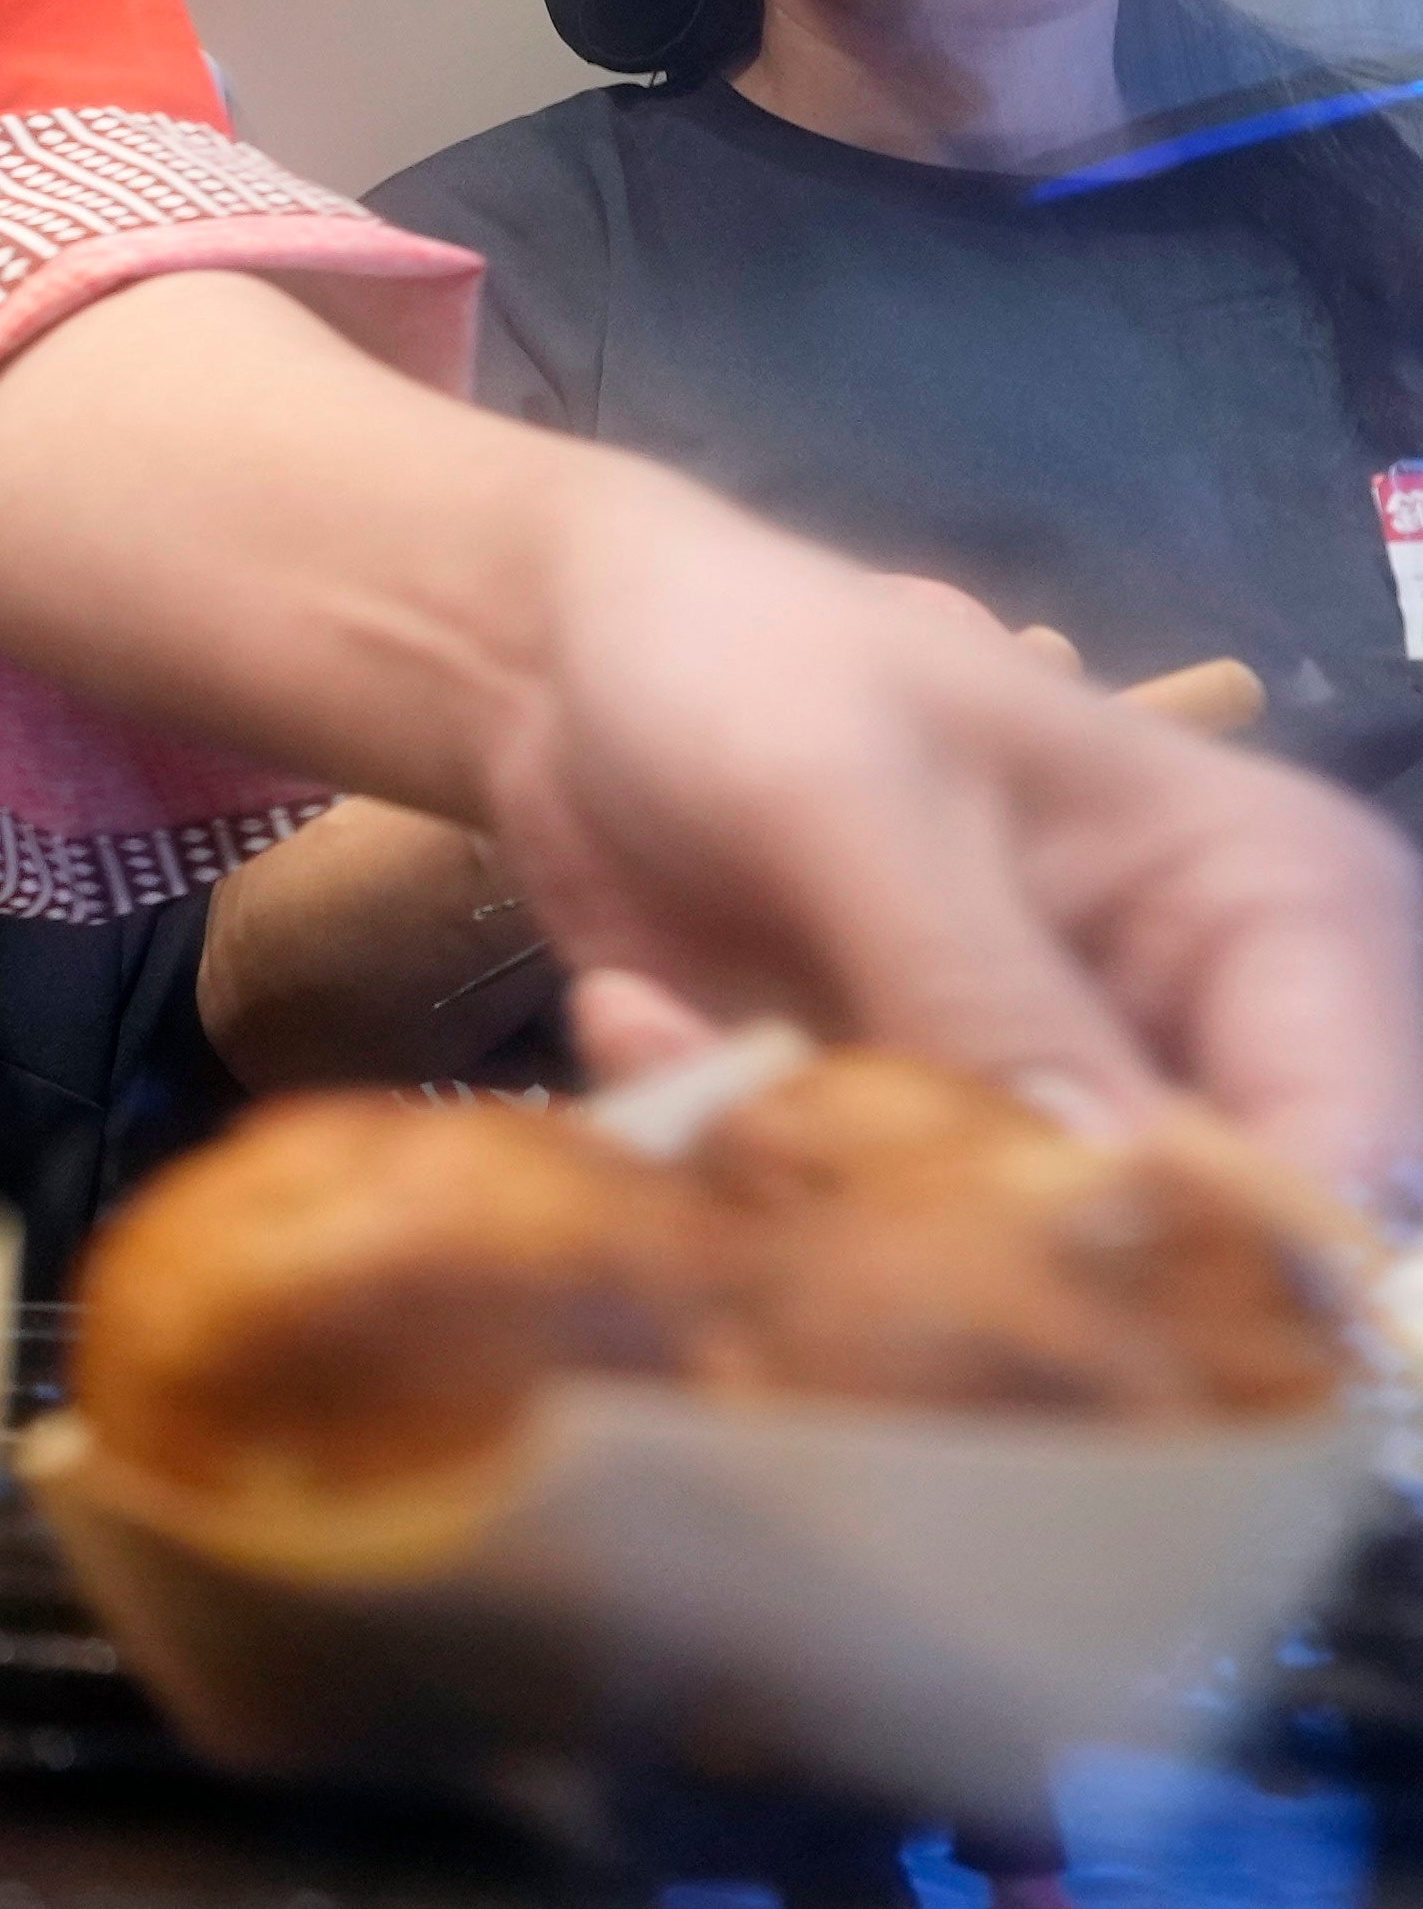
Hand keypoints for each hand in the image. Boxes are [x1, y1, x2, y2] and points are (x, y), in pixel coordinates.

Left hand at [489, 455, 1420, 1199]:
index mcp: (1273, 908)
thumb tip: (1112, 1183)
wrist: (570, 647)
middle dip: (980, 1240)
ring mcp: (1035, 1099)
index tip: (1029, 1261)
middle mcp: (1186, 1030)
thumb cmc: (750, 663)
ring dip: (815, 1192)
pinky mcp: (895, 1138)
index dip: (1219, 1244)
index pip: (1338, 1139)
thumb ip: (975, 982)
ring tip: (675, 1052)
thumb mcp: (857, 796)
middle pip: (1180, 1244)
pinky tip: (629, 1006)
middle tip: (803, 1166)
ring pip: (998, 1261)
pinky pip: (842, 1228)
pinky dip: (718, 1149)